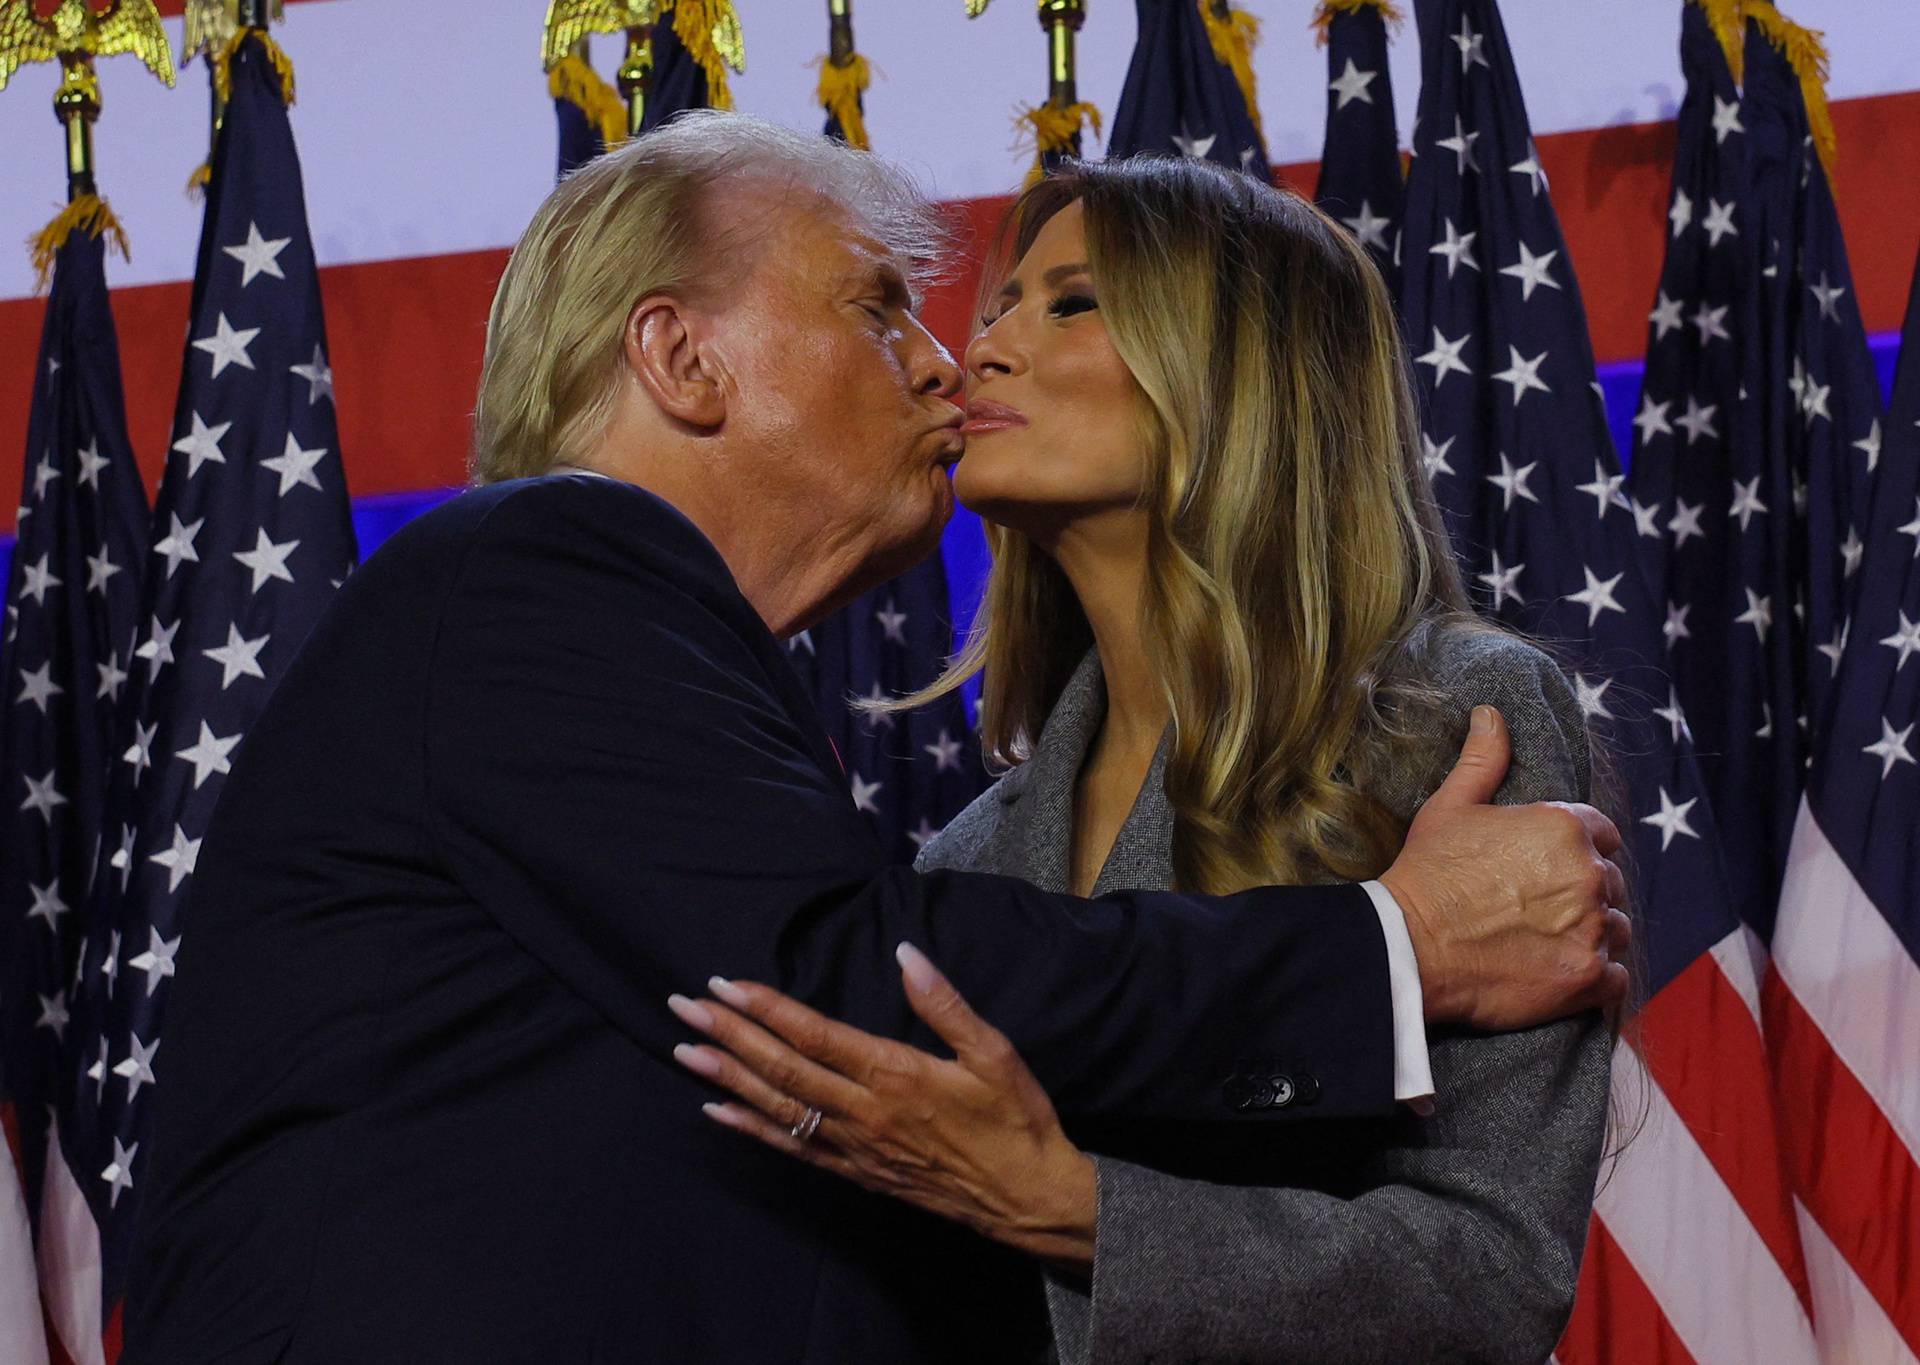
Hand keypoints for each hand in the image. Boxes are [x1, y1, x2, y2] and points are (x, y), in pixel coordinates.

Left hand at [666, 943, 1097, 1275]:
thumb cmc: (1016, 1121)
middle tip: (683, 1006)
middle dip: (729, 1034)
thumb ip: (945, 1004)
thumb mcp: (995, 1054)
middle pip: (782, 1068)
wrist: (1028, 1200)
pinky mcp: (857, 1173)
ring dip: (728, 1078)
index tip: (725, 984)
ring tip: (685, 1050)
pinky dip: (752, 1130)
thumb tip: (906, 953)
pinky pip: (794, 1149)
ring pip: (778, 1108)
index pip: (814, 1035)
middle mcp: (864, 1112)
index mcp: (895, 1075)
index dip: (766, 1008)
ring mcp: (855, 1148)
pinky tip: (719, 1112)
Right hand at [1379, 704, 1630, 1030]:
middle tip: (1539, 910)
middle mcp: (1588, 875)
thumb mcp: (1450, 807)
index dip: (1578, 850)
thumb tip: (1491, 714)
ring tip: (1548, 943)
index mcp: (1563, 827)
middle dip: (1584, 894)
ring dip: (1592, 935)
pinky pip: (1615, 979)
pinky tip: (1560, 972)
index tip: (1548, 869)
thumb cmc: (1429, 873)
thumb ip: (1483, 760)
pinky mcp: (1587, 978)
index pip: (1602, 834)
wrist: (1410, 946)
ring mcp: (1592, 929)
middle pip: (1611, 883)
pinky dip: (1595, 978)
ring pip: (1616, 929)